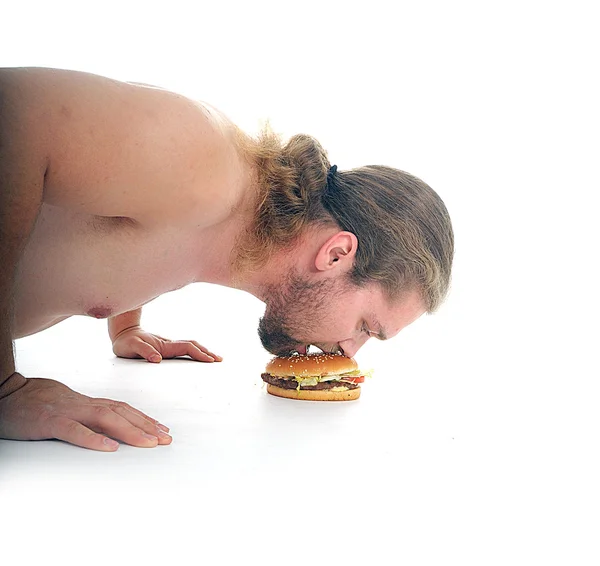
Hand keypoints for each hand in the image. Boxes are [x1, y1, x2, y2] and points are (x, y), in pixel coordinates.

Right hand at [0, 374, 171, 450]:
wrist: (6, 391)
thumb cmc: (37, 400)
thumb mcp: (67, 406)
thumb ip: (86, 414)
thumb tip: (107, 425)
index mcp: (87, 402)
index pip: (122, 409)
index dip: (144, 419)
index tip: (162, 430)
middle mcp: (83, 404)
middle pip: (121, 413)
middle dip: (146, 426)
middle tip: (165, 439)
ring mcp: (67, 411)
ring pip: (105, 419)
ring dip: (130, 431)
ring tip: (149, 443)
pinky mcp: (49, 421)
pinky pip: (74, 431)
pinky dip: (93, 439)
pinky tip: (109, 448)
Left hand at [112, 326, 221, 362]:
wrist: (123, 333)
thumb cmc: (126, 342)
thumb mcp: (131, 347)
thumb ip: (144, 351)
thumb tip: (158, 359)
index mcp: (164, 345)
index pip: (187, 348)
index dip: (199, 353)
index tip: (210, 360)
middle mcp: (169, 345)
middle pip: (193, 346)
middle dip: (207, 352)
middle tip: (219, 360)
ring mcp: (168, 346)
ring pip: (190, 346)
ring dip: (203, 351)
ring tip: (214, 358)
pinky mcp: (166, 348)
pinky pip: (184, 349)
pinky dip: (195, 352)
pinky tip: (198, 356)